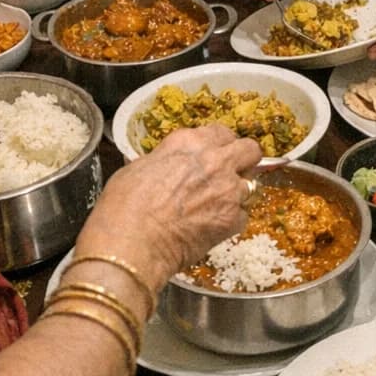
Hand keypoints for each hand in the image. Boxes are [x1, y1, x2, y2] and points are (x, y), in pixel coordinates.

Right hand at [80, 125, 262, 285]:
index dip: (221, 144)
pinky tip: (212, 228)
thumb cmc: (124, 206)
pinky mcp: (233, 219)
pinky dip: (231, 221)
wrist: (132, 243)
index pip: (222, 132)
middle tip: (232, 173)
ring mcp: (228, 190)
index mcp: (190, 142)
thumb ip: (166, 160)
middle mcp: (215, 160)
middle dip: (245, 160)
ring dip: (236, 194)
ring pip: (250, 185)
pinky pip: (242, 216)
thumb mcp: (139, 167)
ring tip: (216, 207)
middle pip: (251, 151)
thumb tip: (168, 166)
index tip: (216, 153)